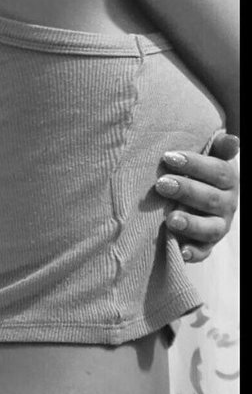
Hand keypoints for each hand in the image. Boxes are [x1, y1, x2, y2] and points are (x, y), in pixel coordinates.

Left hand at [155, 131, 239, 261]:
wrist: (195, 204)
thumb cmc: (198, 175)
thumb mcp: (209, 158)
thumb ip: (219, 148)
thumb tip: (232, 139)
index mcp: (229, 181)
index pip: (218, 171)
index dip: (195, 164)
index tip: (167, 157)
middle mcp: (227, 205)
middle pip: (210, 199)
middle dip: (186, 191)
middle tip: (161, 184)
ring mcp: (218, 227)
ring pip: (210, 228)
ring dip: (191, 224)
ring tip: (170, 219)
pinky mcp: (206, 246)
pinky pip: (203, 252)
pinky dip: (193, 253)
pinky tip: (180, 251)